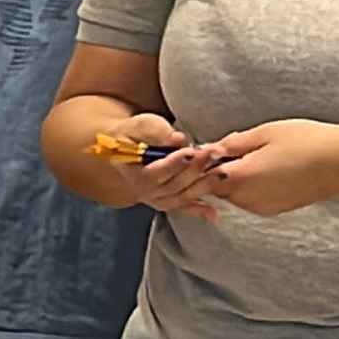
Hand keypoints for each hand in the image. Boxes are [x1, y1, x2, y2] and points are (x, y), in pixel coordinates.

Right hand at [108, 113, 229, 219]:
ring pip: (178, 197)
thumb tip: (178, 139)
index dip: (173, 163)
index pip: (152, 173)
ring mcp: (152, 197)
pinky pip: (180, 207)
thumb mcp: (137, 126)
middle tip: (212, 155)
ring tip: (220, 173)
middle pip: (170, 186)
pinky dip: (196, 210)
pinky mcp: (162, 199)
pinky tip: (212, 212)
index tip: (190, 152)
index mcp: (130, 172)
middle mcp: (141, 190)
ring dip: (201, 187)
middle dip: (194, 170)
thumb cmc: (128, 135)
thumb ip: (156, 132)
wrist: (119, 149)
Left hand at [206, 119, 338, 216]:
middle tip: (226, 150)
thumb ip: (233, 143)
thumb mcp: (267, 132)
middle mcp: (246, 198)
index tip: (201, 150)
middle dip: (211, 171)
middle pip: (212, 187)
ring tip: (251, 157)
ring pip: (229, 194)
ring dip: (230, 179)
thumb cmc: (310, 141)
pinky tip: (263, 169)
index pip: (201, 176)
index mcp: (241, 176)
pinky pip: (247, 199)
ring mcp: (259, 207)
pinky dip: (246, 186)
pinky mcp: (272, 210)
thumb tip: (208, 148)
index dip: (197, 163)